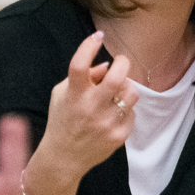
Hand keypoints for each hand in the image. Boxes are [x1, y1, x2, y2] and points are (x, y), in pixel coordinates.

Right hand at [37, 31, 138, 182]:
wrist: (64, 157)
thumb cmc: (62, 120)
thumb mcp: (62, 94)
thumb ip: (84, 76)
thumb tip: (107, 65)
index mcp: (73, 94)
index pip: (80, 64)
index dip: (89, 45)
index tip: (97, 36)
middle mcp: (90, 108)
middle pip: (118, 77)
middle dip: (123, 63)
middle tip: (120, 63)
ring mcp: (106, 123)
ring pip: (131, 93)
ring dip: (126, 87)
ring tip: (116, 92)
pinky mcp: (118, 136)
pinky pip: (132, 113)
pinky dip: (125, 110)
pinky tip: (113, 115)